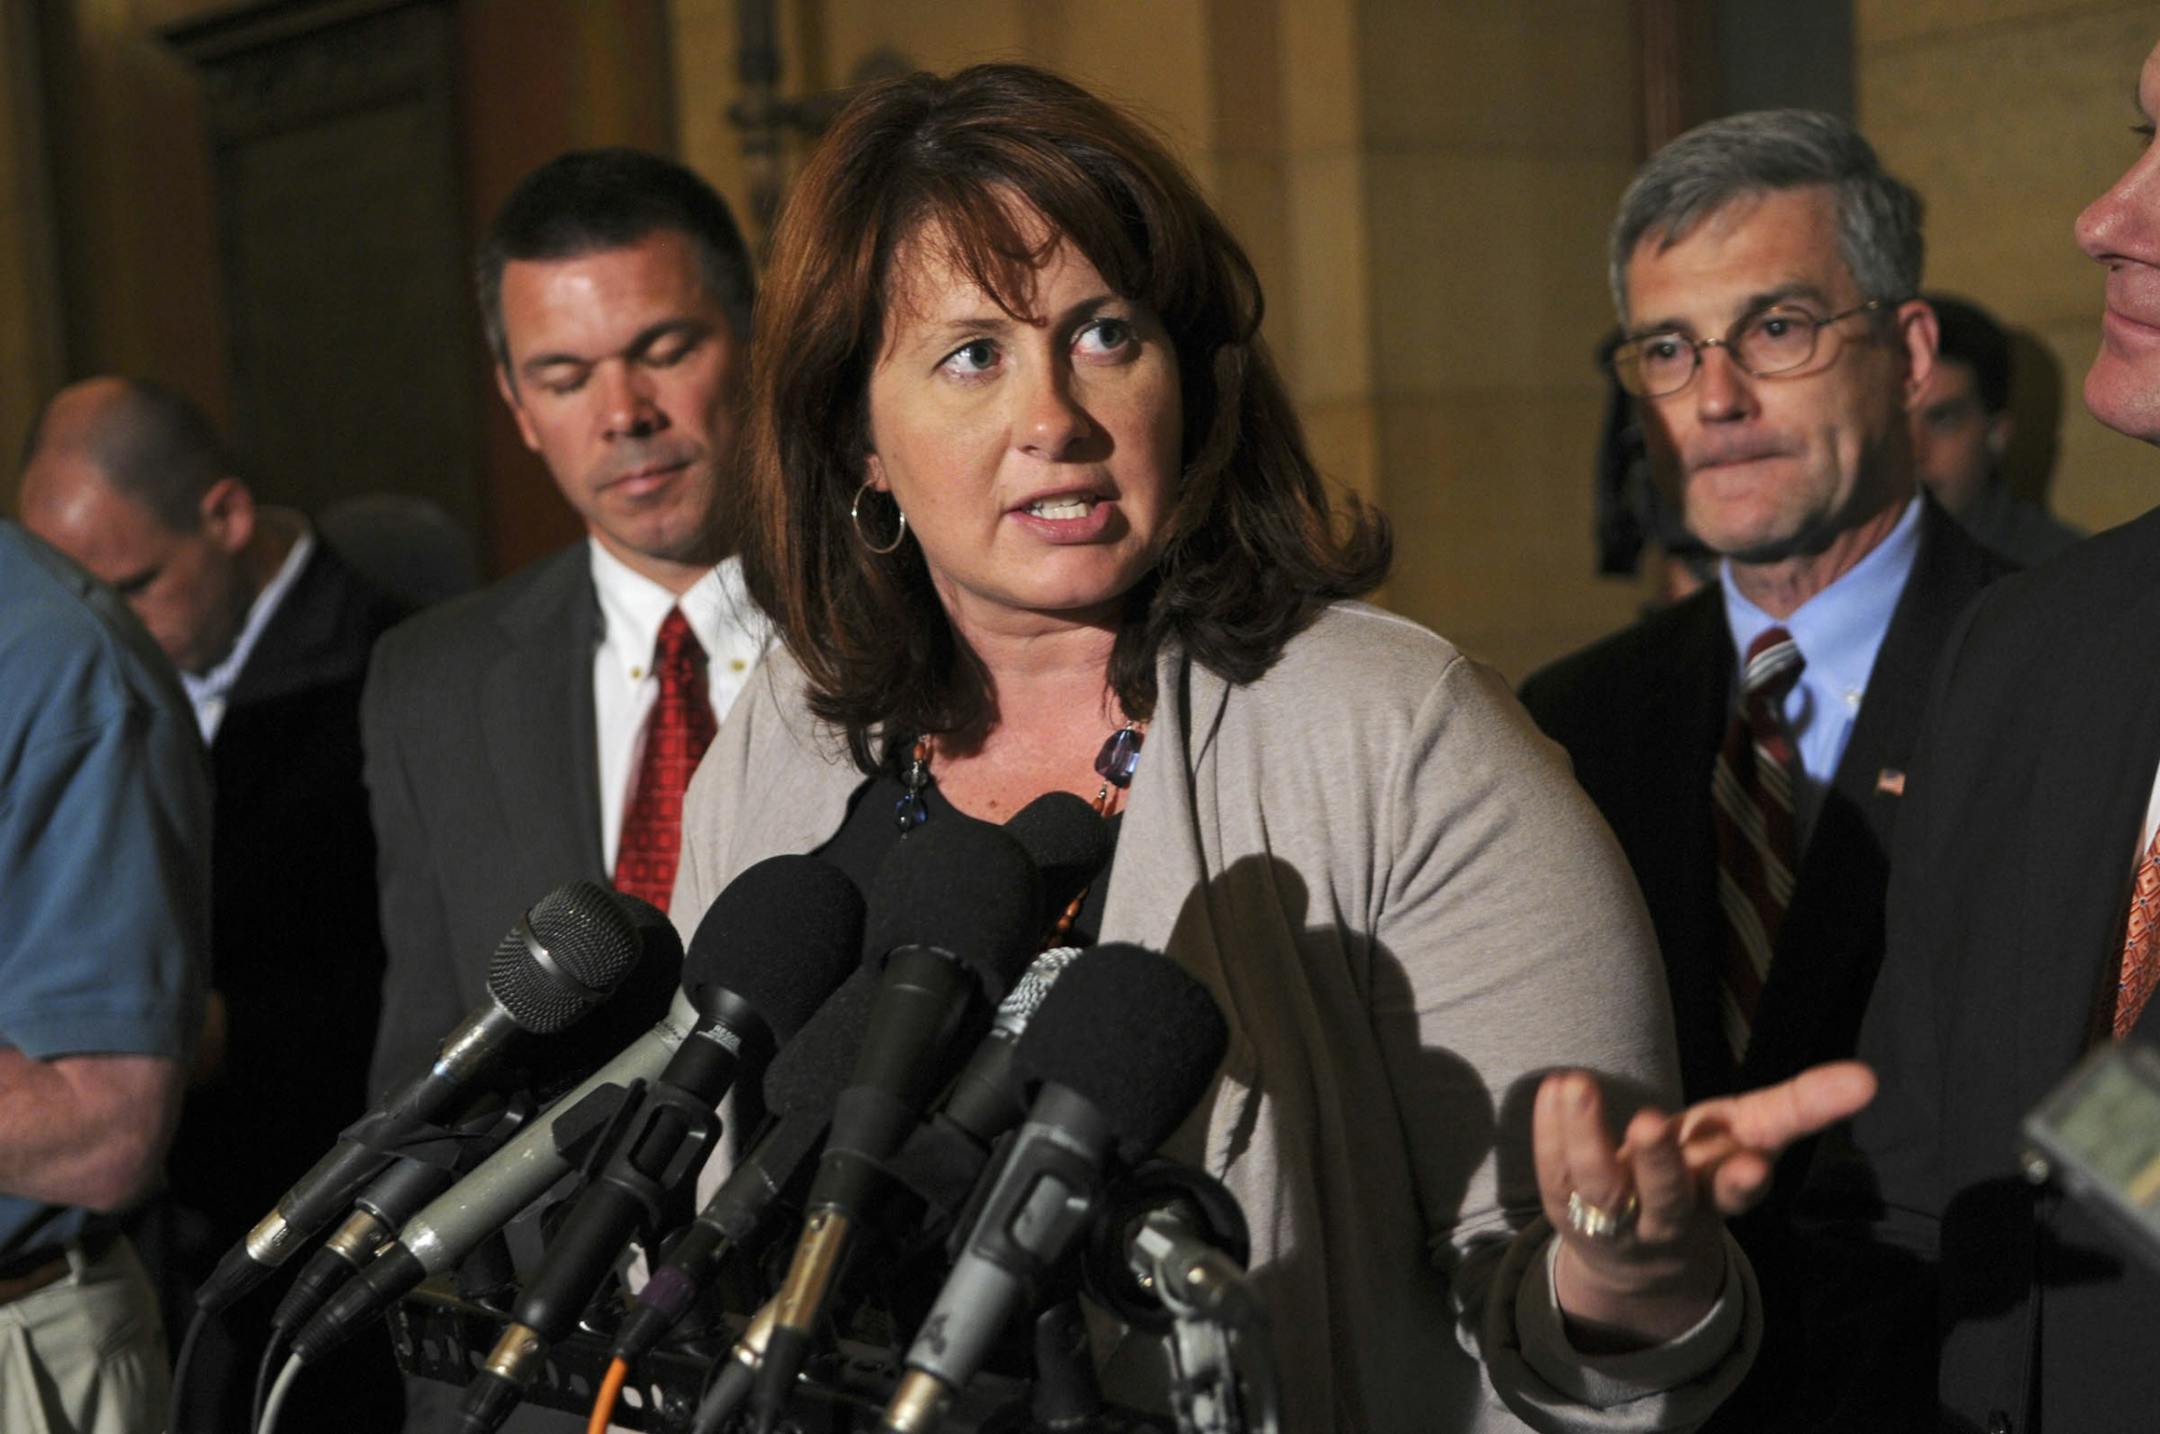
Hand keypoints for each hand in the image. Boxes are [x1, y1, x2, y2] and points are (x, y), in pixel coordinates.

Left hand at [1532, 1060, 1876, 1349]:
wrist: (1637, 1254)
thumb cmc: (1702, 1174)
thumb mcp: (1752, 1137)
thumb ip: (1802, 1106)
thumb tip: (1867, 1078)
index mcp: (1716, 1197)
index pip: (1735, 1197)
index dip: (1742, 1184)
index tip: (1752, 1165)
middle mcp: (1666, 1214)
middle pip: (1663, 1197)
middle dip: (1660, 1164)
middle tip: (1651, 1124)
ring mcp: (1612, 1217)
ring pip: (1598, 1188)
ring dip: (1585, 1138)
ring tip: (1576, 1085)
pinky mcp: (1564, 1207)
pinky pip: (1552, 1173)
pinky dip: (1548, 1132)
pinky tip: (1552, 1089)